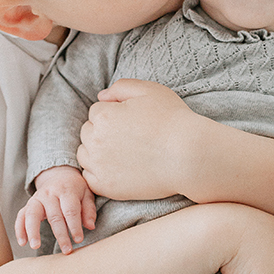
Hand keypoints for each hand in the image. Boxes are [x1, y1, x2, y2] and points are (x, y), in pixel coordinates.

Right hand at [15, 166, 96, 254]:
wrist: (59, 175)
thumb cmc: (76, 189)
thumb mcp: (87, 194)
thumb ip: (89, 210)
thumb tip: (90, 226)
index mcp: (66, 190)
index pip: (70, 210)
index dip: (74, 226)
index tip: (79, 239)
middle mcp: (49, 193)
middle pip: (54, 215)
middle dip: (60, 234)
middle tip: (67, 250)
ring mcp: (37, 198)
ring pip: (32, 214)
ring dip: (33, 231)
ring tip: (35, 246)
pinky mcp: (28, 204)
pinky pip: (21, 216)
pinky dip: (19, 229)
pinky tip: (22, 242)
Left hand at [77, 79, 197, 199]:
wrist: (189, 157)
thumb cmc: (173, 120)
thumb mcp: (150, 90)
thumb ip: (121, 87)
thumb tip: (101, 96)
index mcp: (104, 115)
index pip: (97, 110)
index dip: (114, 113)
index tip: (132, 120)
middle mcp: (96, 140)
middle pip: (88, 132)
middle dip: (102, 131)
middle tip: (128, 136)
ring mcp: (99, 165)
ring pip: (85, 154)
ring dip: (97, 151)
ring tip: (122, 152)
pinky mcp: (107, 186)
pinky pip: (89, 177)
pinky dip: (98, 172)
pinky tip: (116, 168)